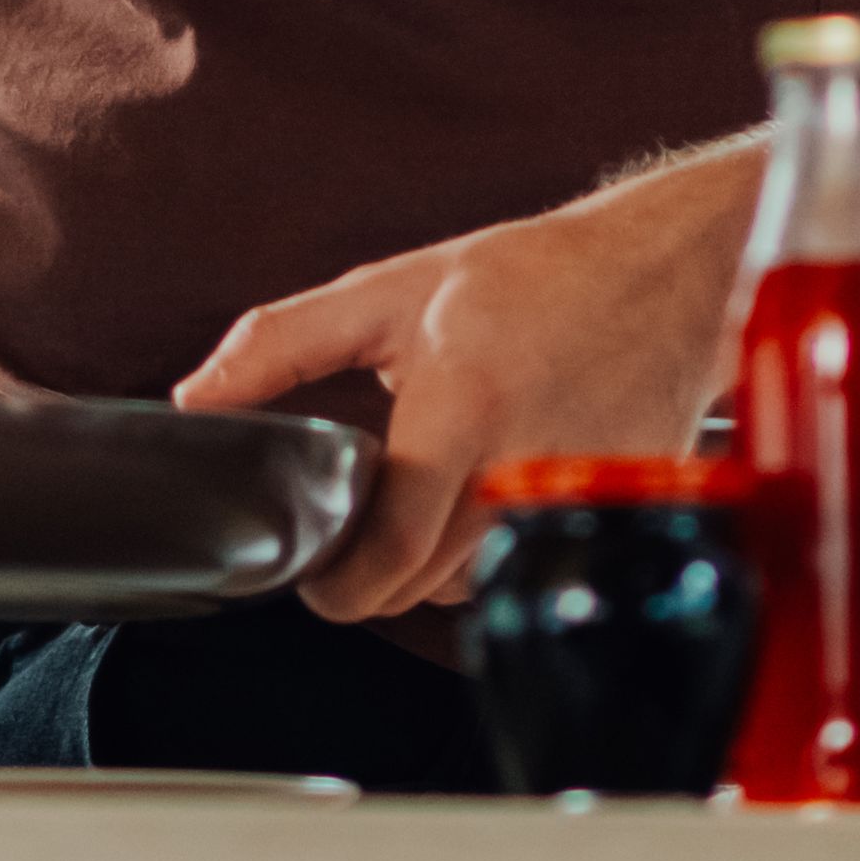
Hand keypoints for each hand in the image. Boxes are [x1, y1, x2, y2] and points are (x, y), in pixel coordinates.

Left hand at [173, 169, 748, 621]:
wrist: (664, 275)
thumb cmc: (530, 279)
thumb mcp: (391, 292)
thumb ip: (281, 345)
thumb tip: (196, 398)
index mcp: (462, 408)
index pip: (390, 549)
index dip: (338, 584)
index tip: (314, 575)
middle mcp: (524, 468)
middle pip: (423, 584)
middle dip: (374, 572)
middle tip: (355, 529)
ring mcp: (577, 501)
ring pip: (473, 585)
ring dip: (433, 563)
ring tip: (427, 496)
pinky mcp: (617, 520)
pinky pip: (524, 569)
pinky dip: (490, 552)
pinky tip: (486, 494)